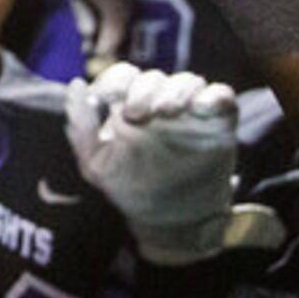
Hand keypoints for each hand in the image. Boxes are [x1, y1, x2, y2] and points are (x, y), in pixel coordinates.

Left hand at [65, 64, 281, 266]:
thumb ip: (81, 128)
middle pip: (154, 78)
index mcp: (129, 106)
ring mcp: (191, 111)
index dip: (115, 80)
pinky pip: (222, 96)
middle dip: (143, 90)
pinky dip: (214, 96)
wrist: (172, 221)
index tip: (107, 96)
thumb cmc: (131, 189)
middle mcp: (160, 103)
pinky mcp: (219, 121)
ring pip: (188, 81)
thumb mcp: (96, 165)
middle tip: (135, 113)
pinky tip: (202, 107)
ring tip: (167, 112)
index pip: (123, 77)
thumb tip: (76, 85)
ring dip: (176, 90)